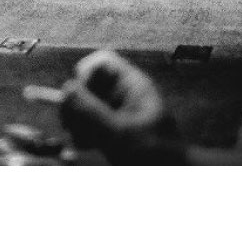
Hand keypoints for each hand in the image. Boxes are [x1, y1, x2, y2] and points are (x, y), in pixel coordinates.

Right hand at [58, 49, 180, 163]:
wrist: (174, 178)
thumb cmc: (154, 155)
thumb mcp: (120, 133)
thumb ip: (91, 111)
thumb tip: (66, 89)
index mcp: (132, 86)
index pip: (101, 63)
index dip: (85, 75)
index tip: (79, 97)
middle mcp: (124, 95)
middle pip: (89, 85)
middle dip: (76, 104)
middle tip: (71, 125)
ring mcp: (118, 113)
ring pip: (86, 105)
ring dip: (77, 121)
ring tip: (80, 140)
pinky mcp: (114, 131)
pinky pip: (90, 123)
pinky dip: (84, 133)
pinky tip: (86, 146)